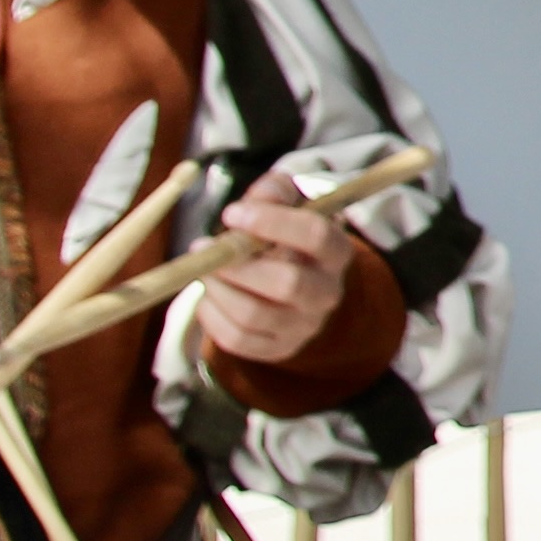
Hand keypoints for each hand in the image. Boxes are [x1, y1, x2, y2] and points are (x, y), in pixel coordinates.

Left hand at [198, 178, 356, 366]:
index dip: (271, 222)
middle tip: (204, 247)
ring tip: (203, 271)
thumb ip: (273, 192)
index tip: (230, 213)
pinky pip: (237, 340)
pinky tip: (210, 296)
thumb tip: (256, 201)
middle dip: (236, 264)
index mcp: (336, 252)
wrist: (294, 284)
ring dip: (218, 289)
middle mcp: (327, 293)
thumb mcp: (286, 204)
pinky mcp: (277, 348)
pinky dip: (212, 316)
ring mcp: (303, 326)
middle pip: (288, 284)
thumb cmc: (285, 236)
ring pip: (254, 315)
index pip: (316, 236)